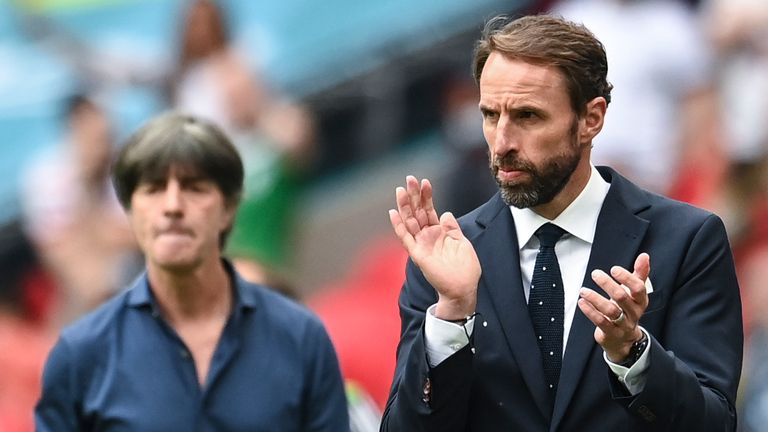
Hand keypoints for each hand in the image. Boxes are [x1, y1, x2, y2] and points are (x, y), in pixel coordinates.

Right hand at [389, 175, 480, 319]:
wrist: (463, 288)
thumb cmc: (464, 269)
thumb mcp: (461, 243)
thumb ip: (452, 228)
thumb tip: (446, 213)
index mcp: (438, 232)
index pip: (429, 210)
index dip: (427, 196)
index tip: (425, 181)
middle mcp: (427, 236)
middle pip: (417, 212)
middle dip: (413, 195)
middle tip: (409, 178)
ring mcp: (421, 244)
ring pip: (410, 221)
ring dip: (405, 206)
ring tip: (401, 190)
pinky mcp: (418, 254)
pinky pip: (406, 238)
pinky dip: (399, 226)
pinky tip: (393, 213)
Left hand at [578, 253, 650, 362]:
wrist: (624, 339)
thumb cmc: (627, 309)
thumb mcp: (635, 293)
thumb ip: (640, 274)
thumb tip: (644, 255)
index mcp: (640, 301)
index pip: (638, 288)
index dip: (627, 278)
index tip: (614, 269)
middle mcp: (633, 313)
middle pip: (622, 297)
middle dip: (608, 285)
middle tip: (595, 274)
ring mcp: (623, 324)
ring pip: (610, 311)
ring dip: (595, 299)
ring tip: (583, 290)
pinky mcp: (611, 333)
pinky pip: (600, 322)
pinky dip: (590, 311)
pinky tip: (581, 302)